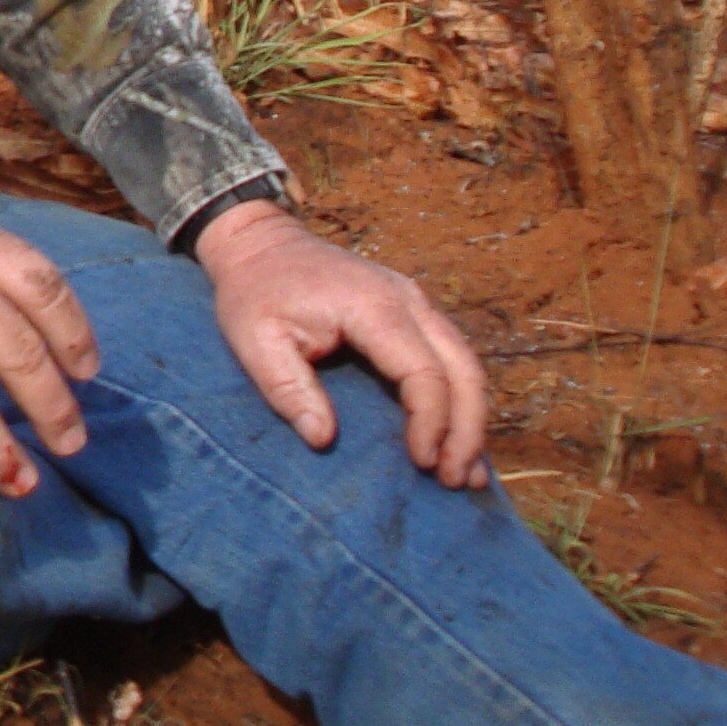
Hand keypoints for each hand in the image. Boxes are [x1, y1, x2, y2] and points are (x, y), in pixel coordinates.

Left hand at [192, 201, 491, 488]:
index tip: (421, 463)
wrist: (260, 243)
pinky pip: (451, 355)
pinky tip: (460, 439)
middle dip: (467, 430)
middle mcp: (408, 300)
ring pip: (466, 362)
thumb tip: (323, 439)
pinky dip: (461, 398)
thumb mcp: (254, 340)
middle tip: (456, 482)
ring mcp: (416, 301)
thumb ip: (287, 387)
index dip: (431, 422)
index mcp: (372, 307)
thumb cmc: (255, 292)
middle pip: (462, 369)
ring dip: (472, 419)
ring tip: (467, 474)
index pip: (424, 372)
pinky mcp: (414, 310)